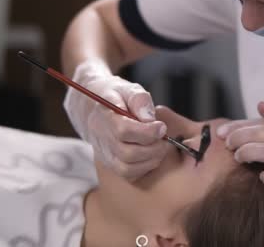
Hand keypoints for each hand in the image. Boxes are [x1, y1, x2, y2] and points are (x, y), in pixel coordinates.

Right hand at [63, 59, 171, 180]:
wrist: (99, 108)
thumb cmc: (118, 97)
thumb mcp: (129, 89)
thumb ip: (139, 100)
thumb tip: (149, 119)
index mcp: (104, 116)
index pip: (123, 130)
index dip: (147, 132)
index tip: (162, 126)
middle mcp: (101, 138)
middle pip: (127, 153)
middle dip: (153, 147)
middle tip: (164, 138)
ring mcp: (104, 154)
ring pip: (128, 168)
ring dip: (151, 159)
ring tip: (160, 146)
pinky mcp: (110, 164)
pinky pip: (128, 175)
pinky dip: (145, 167)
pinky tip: (152, 154)